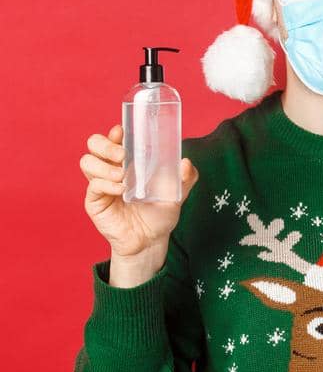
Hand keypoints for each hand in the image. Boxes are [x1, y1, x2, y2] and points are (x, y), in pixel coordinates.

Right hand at [81, 123, 198, 282]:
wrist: (150, 240)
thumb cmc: (160, 214)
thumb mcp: (176, 193)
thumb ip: (185, 178)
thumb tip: (185, 162)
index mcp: (128, 161)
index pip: (113, 139)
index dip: (114, 132)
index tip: (122, 131)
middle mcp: (111, 168)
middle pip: (94, 144)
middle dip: (105, 144)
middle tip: (122, 154)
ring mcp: (100, 184)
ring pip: (87, 162)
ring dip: (104, 165)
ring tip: (123, 176)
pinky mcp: (94, 200)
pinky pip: (93, 185)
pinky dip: (106, 184)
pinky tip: (121, 190)